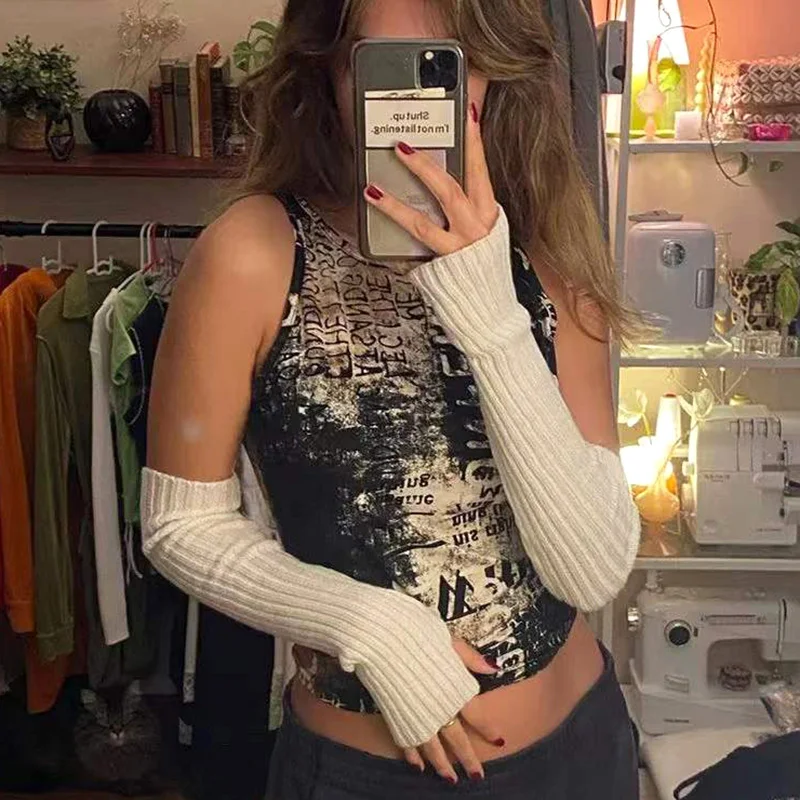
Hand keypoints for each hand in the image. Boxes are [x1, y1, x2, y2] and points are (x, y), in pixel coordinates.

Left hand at [364, 103, 498, 256]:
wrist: (490, 304)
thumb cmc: (482, 262)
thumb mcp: (482, 227)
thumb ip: (467, 203)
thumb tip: (437, 174)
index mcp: (489, 213)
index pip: (481, 171)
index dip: (475, 142)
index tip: (467, 113)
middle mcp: (476, 229)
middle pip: (450, 191)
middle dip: (424, 167)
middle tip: (400, 147)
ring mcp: (458, 249)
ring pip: (423, 223)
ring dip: (395, 204)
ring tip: (372, 188)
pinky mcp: (441, 266)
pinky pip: (413, 248)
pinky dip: (395, 234)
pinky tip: (378, 220)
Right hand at [402, 640, 504, 783]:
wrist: (383, 636)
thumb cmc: (418, 632)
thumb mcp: (449, 640)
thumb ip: (470, 658)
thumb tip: (492, 669)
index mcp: (455, 688)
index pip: (477, 716)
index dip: (487, 729)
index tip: (498, 741)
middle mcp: (439, 708)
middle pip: (457, 739)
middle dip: (468, 759)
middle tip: (477, 776)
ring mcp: (417, 715)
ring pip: (433, 748)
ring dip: (443, 765)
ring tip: (451, 779)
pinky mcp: (397, 716)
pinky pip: (407, 743)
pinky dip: (413, 756)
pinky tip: (418, 766)